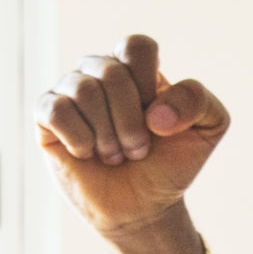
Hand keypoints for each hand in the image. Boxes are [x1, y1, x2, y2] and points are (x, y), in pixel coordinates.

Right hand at [34, 35, 228, 244]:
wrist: (143, 207)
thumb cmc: (171, 163)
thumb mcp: (207, 130)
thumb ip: (200, 101)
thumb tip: (155, 112)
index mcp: (136, 68)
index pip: (137, 46)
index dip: (149, 86)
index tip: (159, 121)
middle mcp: (99, 71)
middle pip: (111, 71)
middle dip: (131, 122)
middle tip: (138, 150)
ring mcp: (69, 90)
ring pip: (83, 90)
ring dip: (108, 135)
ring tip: (116, 155)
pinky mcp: (45, 115)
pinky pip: (56, 110)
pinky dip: (80, 139)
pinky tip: (87, 153)